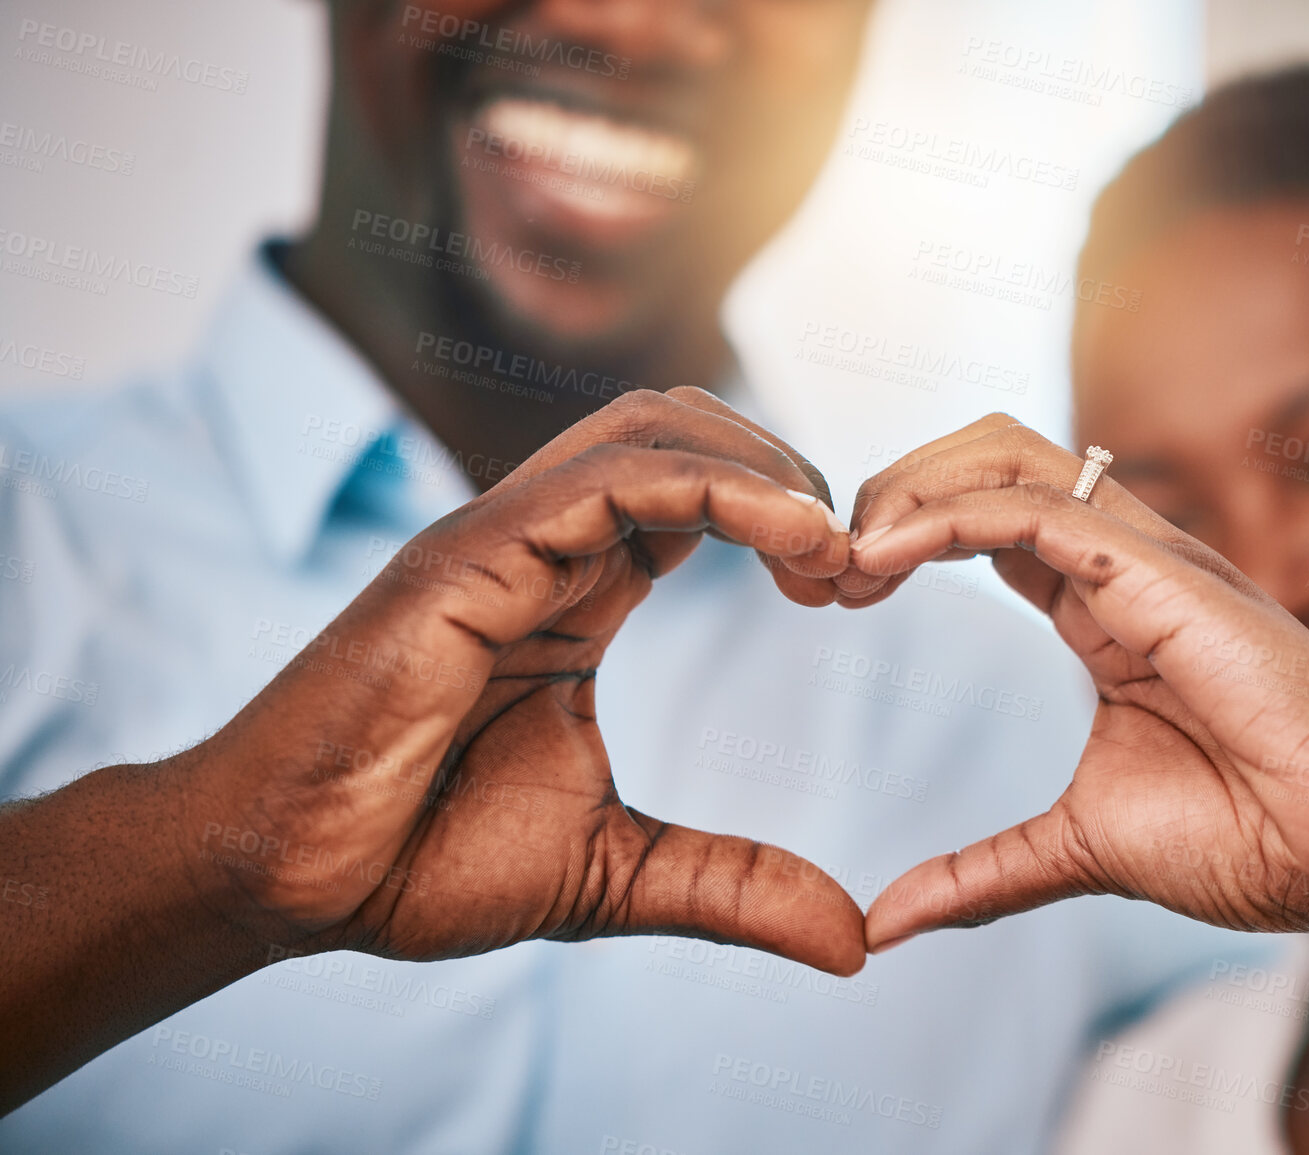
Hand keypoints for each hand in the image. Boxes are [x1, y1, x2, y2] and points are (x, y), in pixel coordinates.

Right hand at [177, 387, 863, 972]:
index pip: (696, 496)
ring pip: (653, 427)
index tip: (851, 587)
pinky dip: (715, 488)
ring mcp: (501, 539)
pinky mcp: (466, 555)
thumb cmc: (422, 862)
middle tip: (854, 564)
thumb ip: (734, 887)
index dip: (786, 519)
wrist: (292, 881)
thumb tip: (855, 943)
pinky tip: (790, 541)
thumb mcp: (616, 874)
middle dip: (788, 473)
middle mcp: (542, 546)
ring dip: (762, 465)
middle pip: (685, 430)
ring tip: (831, 546)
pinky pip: (608, 478)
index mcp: (574, 593)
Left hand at [845, 416, 1308, 1027]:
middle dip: (888, 492)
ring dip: (905, 489)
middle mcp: (1120, 564)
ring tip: (843, 562)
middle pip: (983, 460)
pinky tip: (880, 559)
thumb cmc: (1252, 840)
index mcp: (1100, 607)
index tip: (829, 597)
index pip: (983, 518)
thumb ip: (980, 873)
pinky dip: (944, 516)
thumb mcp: (1077, 848)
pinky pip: (1035, 506)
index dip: (897, 537)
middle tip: (820, 574)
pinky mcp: (1164, 572)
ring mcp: (1145, 558)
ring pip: (1005, 454)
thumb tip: (884, 921)